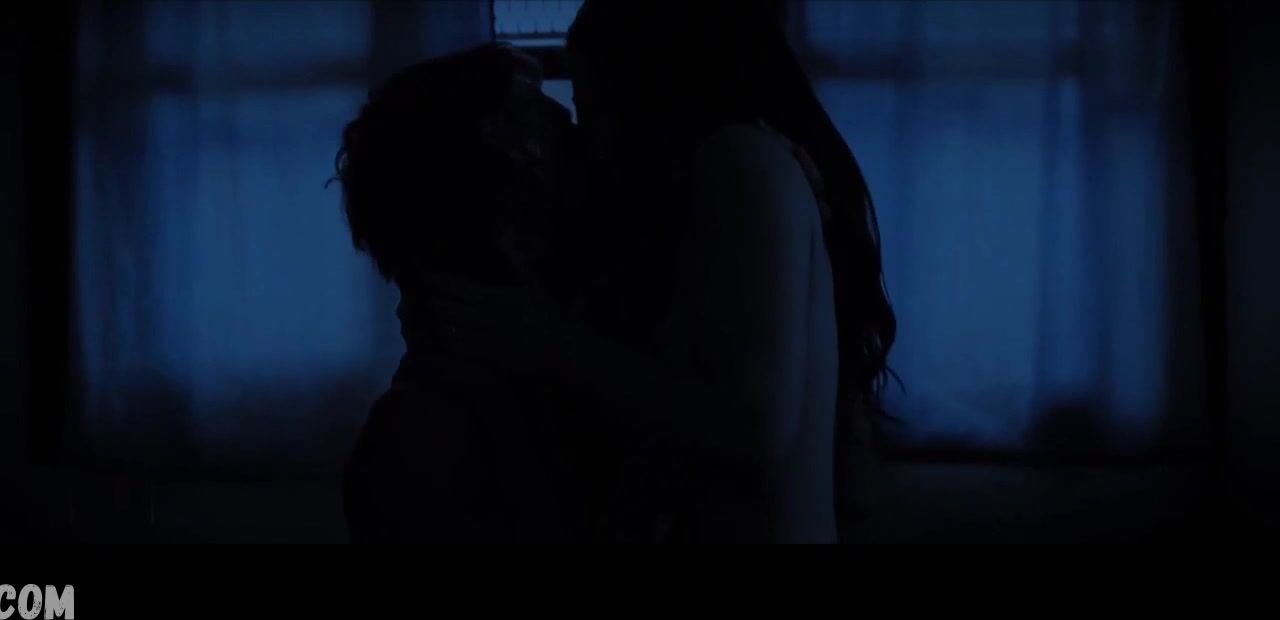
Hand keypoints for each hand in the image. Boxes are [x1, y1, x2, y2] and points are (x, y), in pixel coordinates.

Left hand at [412, 273, 584, 380]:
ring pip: (449, 330)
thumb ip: (519, 264)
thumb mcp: (537, 285)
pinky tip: (450, 336)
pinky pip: (460, 350)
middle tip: (426, 296)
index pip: (458, 287)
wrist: (561, 350)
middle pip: (446, 309)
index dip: (439, 280)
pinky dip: (451, 342)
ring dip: (440, 322)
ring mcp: (484, 340)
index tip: (426, 273)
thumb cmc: (550, 315)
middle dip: (433, 302)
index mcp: (496, 298)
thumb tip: (508, 238)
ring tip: (435, 315)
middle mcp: (485, 319)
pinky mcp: (487, 358)